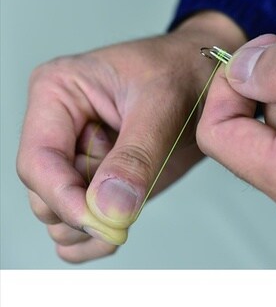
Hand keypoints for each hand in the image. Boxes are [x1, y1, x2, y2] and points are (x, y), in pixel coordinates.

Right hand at [17, 12, 245, 262]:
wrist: (206, 77)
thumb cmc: (181, 71)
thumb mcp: (162, 105)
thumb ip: (136, 158)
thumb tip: (108, 210)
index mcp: (57, 93)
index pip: (38, 161)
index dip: (64, 198)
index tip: (99, 222)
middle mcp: (60, 128)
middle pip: (45, 194)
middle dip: (82, 214)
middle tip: (125, 219)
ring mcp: (78, 156)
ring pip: (58, 215)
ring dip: (89, 229)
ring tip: (131, 212)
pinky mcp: (100, 178)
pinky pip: (81, 221)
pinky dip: (96, 236)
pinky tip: (121, 227)